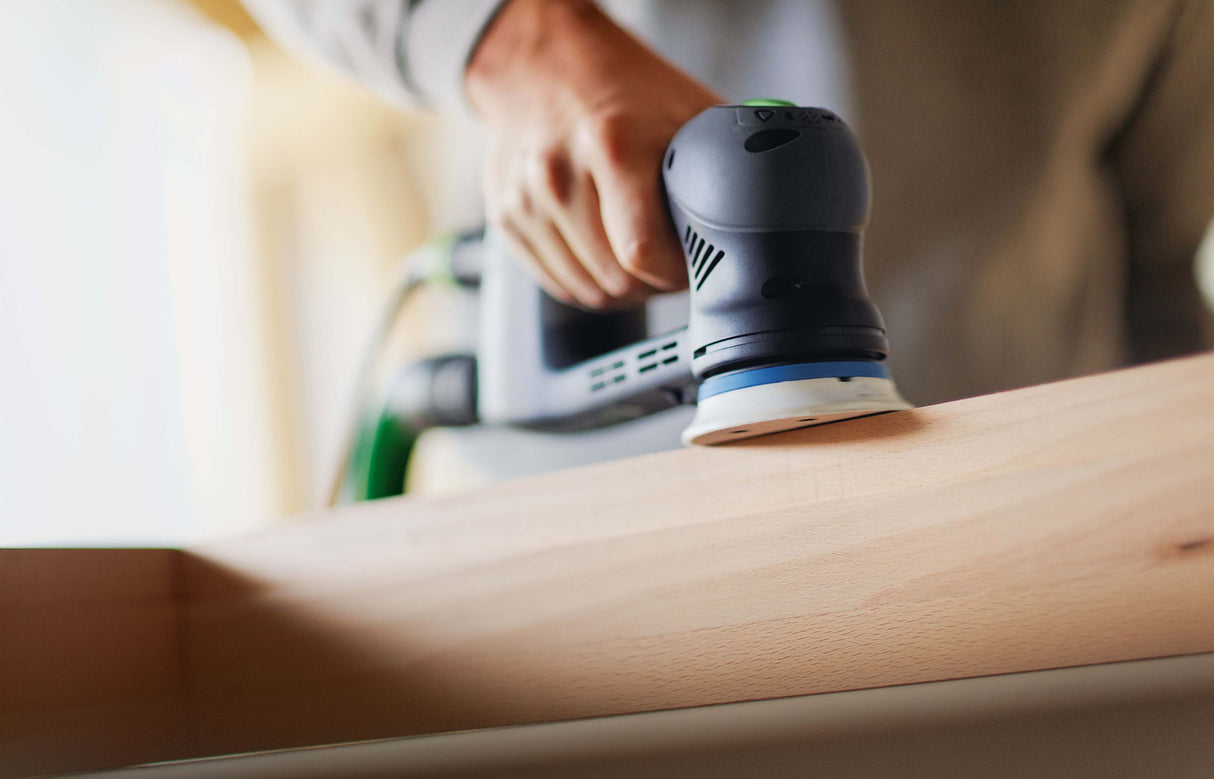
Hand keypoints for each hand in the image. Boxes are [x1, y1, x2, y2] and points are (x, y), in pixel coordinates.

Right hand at [466, 0, 720, 308]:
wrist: (544, 64)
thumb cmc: (621, 88)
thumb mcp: (685, 113)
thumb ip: (722, 165)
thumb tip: (761, 212)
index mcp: (611, 147)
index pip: (643, 253)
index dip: (678, 273)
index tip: (695, 265)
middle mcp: (560, 175)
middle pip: (615, 281)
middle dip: (654, 285)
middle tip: (672, 265)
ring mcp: (526, 200)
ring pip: (586, 291)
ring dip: (622, 291)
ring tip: (641, 264)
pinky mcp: (507, 218)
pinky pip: (556, 283)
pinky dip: (587, 284)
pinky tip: (606, 260)